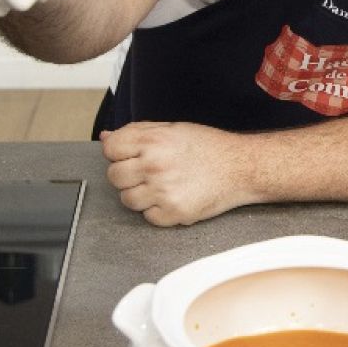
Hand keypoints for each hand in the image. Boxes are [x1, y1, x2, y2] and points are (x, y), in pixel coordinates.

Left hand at [101, 121, 249, 225]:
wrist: (242, 167)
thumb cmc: (210, 147)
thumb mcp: (173, 129)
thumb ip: (137, 132)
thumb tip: (105, 137)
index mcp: (153, 141)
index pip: (110, 149)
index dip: (119, 152)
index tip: (131, 155)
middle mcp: (155, 165)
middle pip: (114, 176)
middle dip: (129, 174)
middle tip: (150, 171)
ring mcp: (163, 191)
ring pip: (127, 199)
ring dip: (141, 194)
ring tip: (162, 185)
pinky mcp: (173, 212)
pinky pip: (148, 217)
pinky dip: (158, 210)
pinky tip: (173, 197)